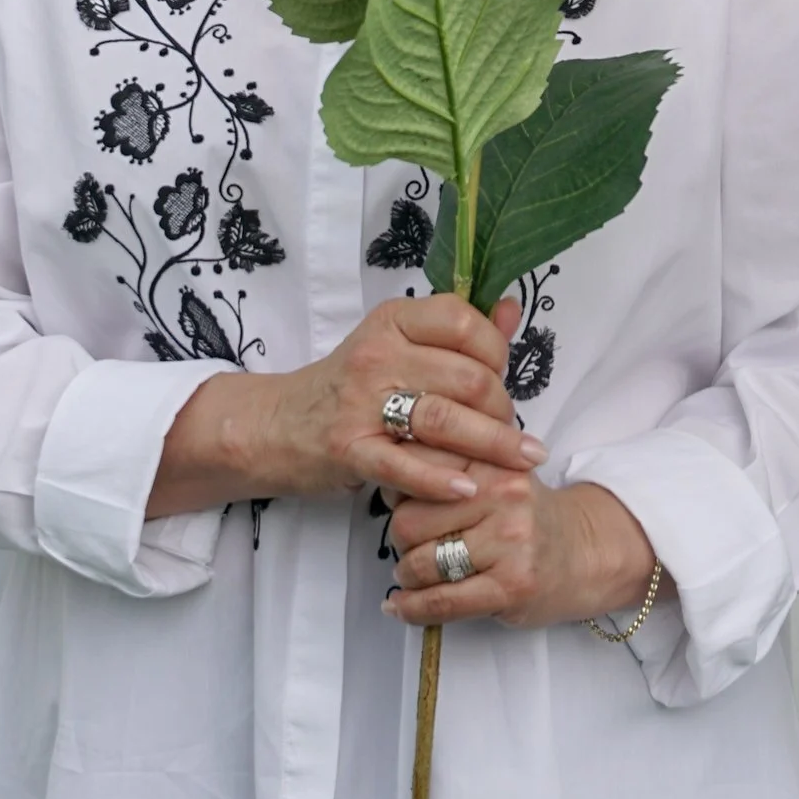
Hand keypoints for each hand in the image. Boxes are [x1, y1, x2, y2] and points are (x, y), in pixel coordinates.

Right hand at [148, 289, 545, 518]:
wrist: (276, 426)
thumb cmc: (350, 387)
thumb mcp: (397, 345)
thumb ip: (455, 331)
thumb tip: (510, 309)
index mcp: (393, 319)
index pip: (463, 322)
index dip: (496, 352)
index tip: (502, 377)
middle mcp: (377, 353)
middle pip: (466, 377)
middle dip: (503, 408)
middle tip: (514, 431)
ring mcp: (360, 401)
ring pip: (445, 419)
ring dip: (493, 444)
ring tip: (522, 461)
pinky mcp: (348, 448)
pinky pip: (405, 464)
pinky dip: (442, 480)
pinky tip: (469, 489)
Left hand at [387, 473, 658, 632]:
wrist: (587, 552)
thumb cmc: (528, 517)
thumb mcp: (496, 475)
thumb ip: (450, 470)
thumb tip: (385, 480)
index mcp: (493, 461)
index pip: (418, 468)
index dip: (397, 490)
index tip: (400, 502)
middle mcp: (503, 494)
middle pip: (408, 520)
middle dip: (400, 539)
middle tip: (411, 546)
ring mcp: (510, 541)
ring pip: (421, 563)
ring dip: (407, 576)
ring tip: (414, 575)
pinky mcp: (512, 584)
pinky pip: (442, 601)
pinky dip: (412, 609)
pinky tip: (401, 607)